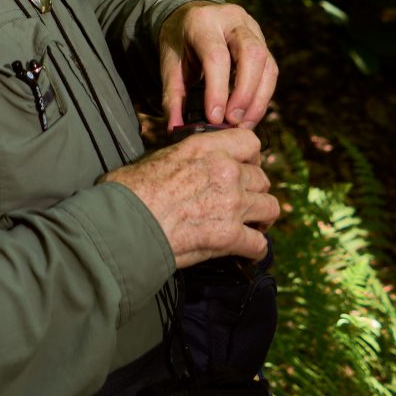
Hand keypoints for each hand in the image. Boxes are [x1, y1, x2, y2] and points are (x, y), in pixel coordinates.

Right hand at [103, 128, 277, 266]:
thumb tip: (178, 164)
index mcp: (206, 148)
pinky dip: (254, 250)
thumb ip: (181, 157)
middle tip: (244, 203)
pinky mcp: (230, 236)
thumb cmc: (130, 192)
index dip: (250, 158)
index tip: (243, 168)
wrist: (125, 224)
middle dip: (254, 191)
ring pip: (270, 208)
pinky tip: (246, 252)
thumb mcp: (156, 158)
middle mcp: (226, 172)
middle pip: (262, 179)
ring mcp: (232, 204)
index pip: (250, 142)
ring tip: (252, 227)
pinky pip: (259, 244)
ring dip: (261, 219)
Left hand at [157, 2, 277, 130]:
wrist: (190, 16)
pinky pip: (270, 70)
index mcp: (203, 21)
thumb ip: (172, 96)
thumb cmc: (179, 42)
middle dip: (245, 93)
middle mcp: (232, 20)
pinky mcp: (263, 41)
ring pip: (267, 64)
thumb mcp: (168, 63)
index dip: (218, 90)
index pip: (216, 56)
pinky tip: (249, 114)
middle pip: (251, 54)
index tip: (214, 118)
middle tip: (232, 122)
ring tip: (243, 125)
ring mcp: (252, 28)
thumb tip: (175, 129)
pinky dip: (262, 96)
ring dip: (258, 99)